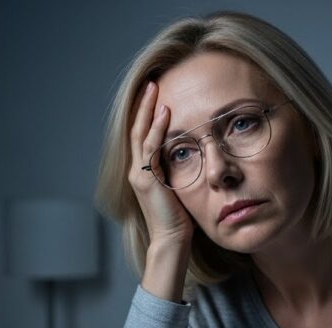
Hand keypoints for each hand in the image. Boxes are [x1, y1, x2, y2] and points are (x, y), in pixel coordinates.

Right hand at [126, 81, 194, 246]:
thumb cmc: (179, 220)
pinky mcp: (147, 180)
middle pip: (137, 129)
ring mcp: (140, 175)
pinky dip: (157, 129)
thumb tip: (193, 155)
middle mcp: (137, 171)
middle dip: (144, 105)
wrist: (171, 240)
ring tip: (155, 89)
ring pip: (141, 134)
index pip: (143, 136)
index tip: (156, 95)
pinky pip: (151, 148)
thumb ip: (179, 171)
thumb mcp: (179, 189)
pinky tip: (164, 113)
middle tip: (152, 83)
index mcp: (143, 172)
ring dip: (148, 110)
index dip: (147, 115)